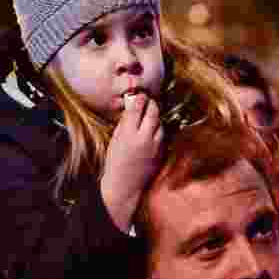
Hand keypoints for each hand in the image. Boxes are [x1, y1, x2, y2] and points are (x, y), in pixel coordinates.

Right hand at [101, 94, 163, 231]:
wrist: (125, 185)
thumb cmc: (116, 162)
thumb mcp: (116, 139)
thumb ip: (125, 122)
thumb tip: (132, 105)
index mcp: (128, 134)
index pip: (136, 107)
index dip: (138, 97)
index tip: (138, 94)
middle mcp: (144, 138)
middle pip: (153, 111)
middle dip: (150, 103)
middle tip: (147, 100)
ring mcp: (155, 145)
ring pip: (160, 122)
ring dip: (155, 117)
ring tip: (148, 116)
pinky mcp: (161, 152)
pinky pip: (162, 134)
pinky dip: (157, 129)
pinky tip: (151, 130)